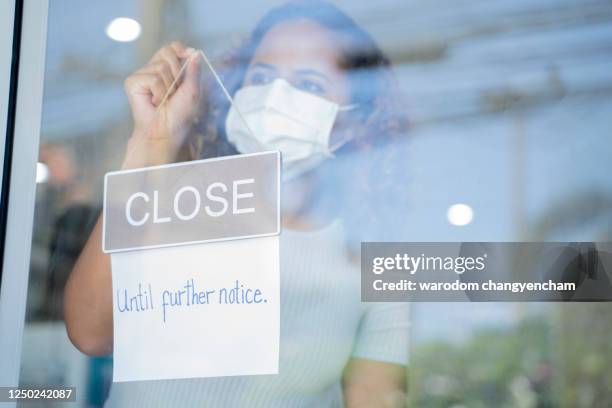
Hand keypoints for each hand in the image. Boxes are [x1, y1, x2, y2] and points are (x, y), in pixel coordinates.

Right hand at [122, 42, 199, 168]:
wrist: (166, 131)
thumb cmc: (180, 114)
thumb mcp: (193, 91)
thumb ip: (194, 71)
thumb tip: (196, 52)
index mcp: (169, 69)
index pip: (172, 47)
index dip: (180, 49)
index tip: (189, 54)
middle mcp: (154, 69)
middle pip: (167, 52)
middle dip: (177, 72)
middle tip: (175, 92)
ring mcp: (142, 75)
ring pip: (161, 67)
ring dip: (169, 87)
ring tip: (165, 100)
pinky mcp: (132, 82)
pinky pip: (152, 78)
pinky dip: (159, 92)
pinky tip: (155, 102)